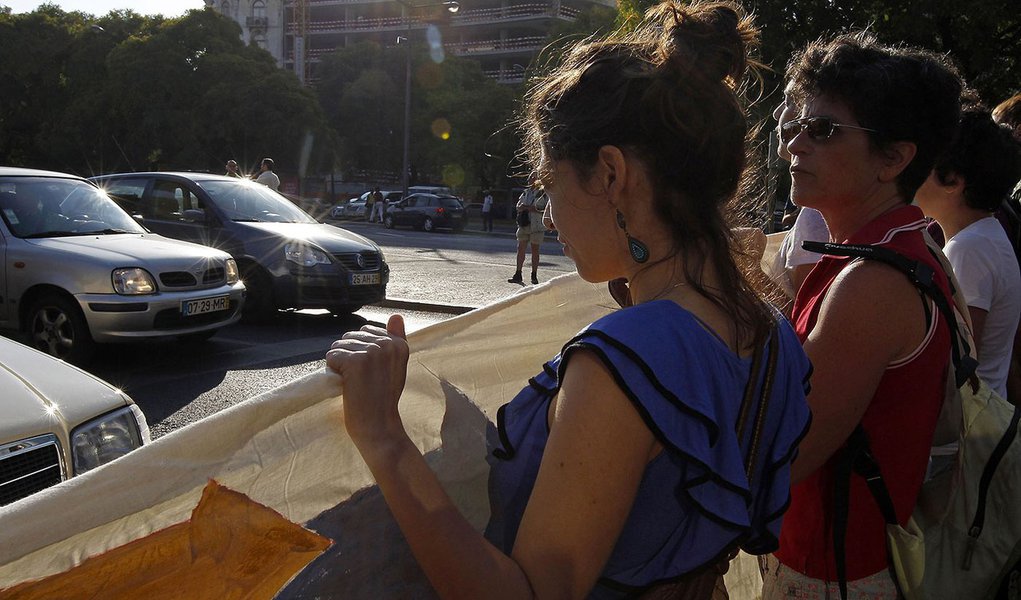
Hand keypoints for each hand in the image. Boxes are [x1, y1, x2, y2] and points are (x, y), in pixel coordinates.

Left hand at [326, 314, 409, 446]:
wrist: (379, 427)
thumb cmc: (383, 399)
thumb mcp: (395, 366)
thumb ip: (395, 340)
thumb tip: (396, 315)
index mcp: (399, 344)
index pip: (366, 331)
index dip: (361, 352)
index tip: (372, 374)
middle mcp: (388, 344)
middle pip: (350, 337)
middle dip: (349, 356)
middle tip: (362, 380)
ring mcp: (372, 351)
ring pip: (339, 346)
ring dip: (340, 365)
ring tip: (355, 383)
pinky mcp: (356, 361)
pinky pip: (331, 356)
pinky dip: (333, 371)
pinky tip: (347, 385)